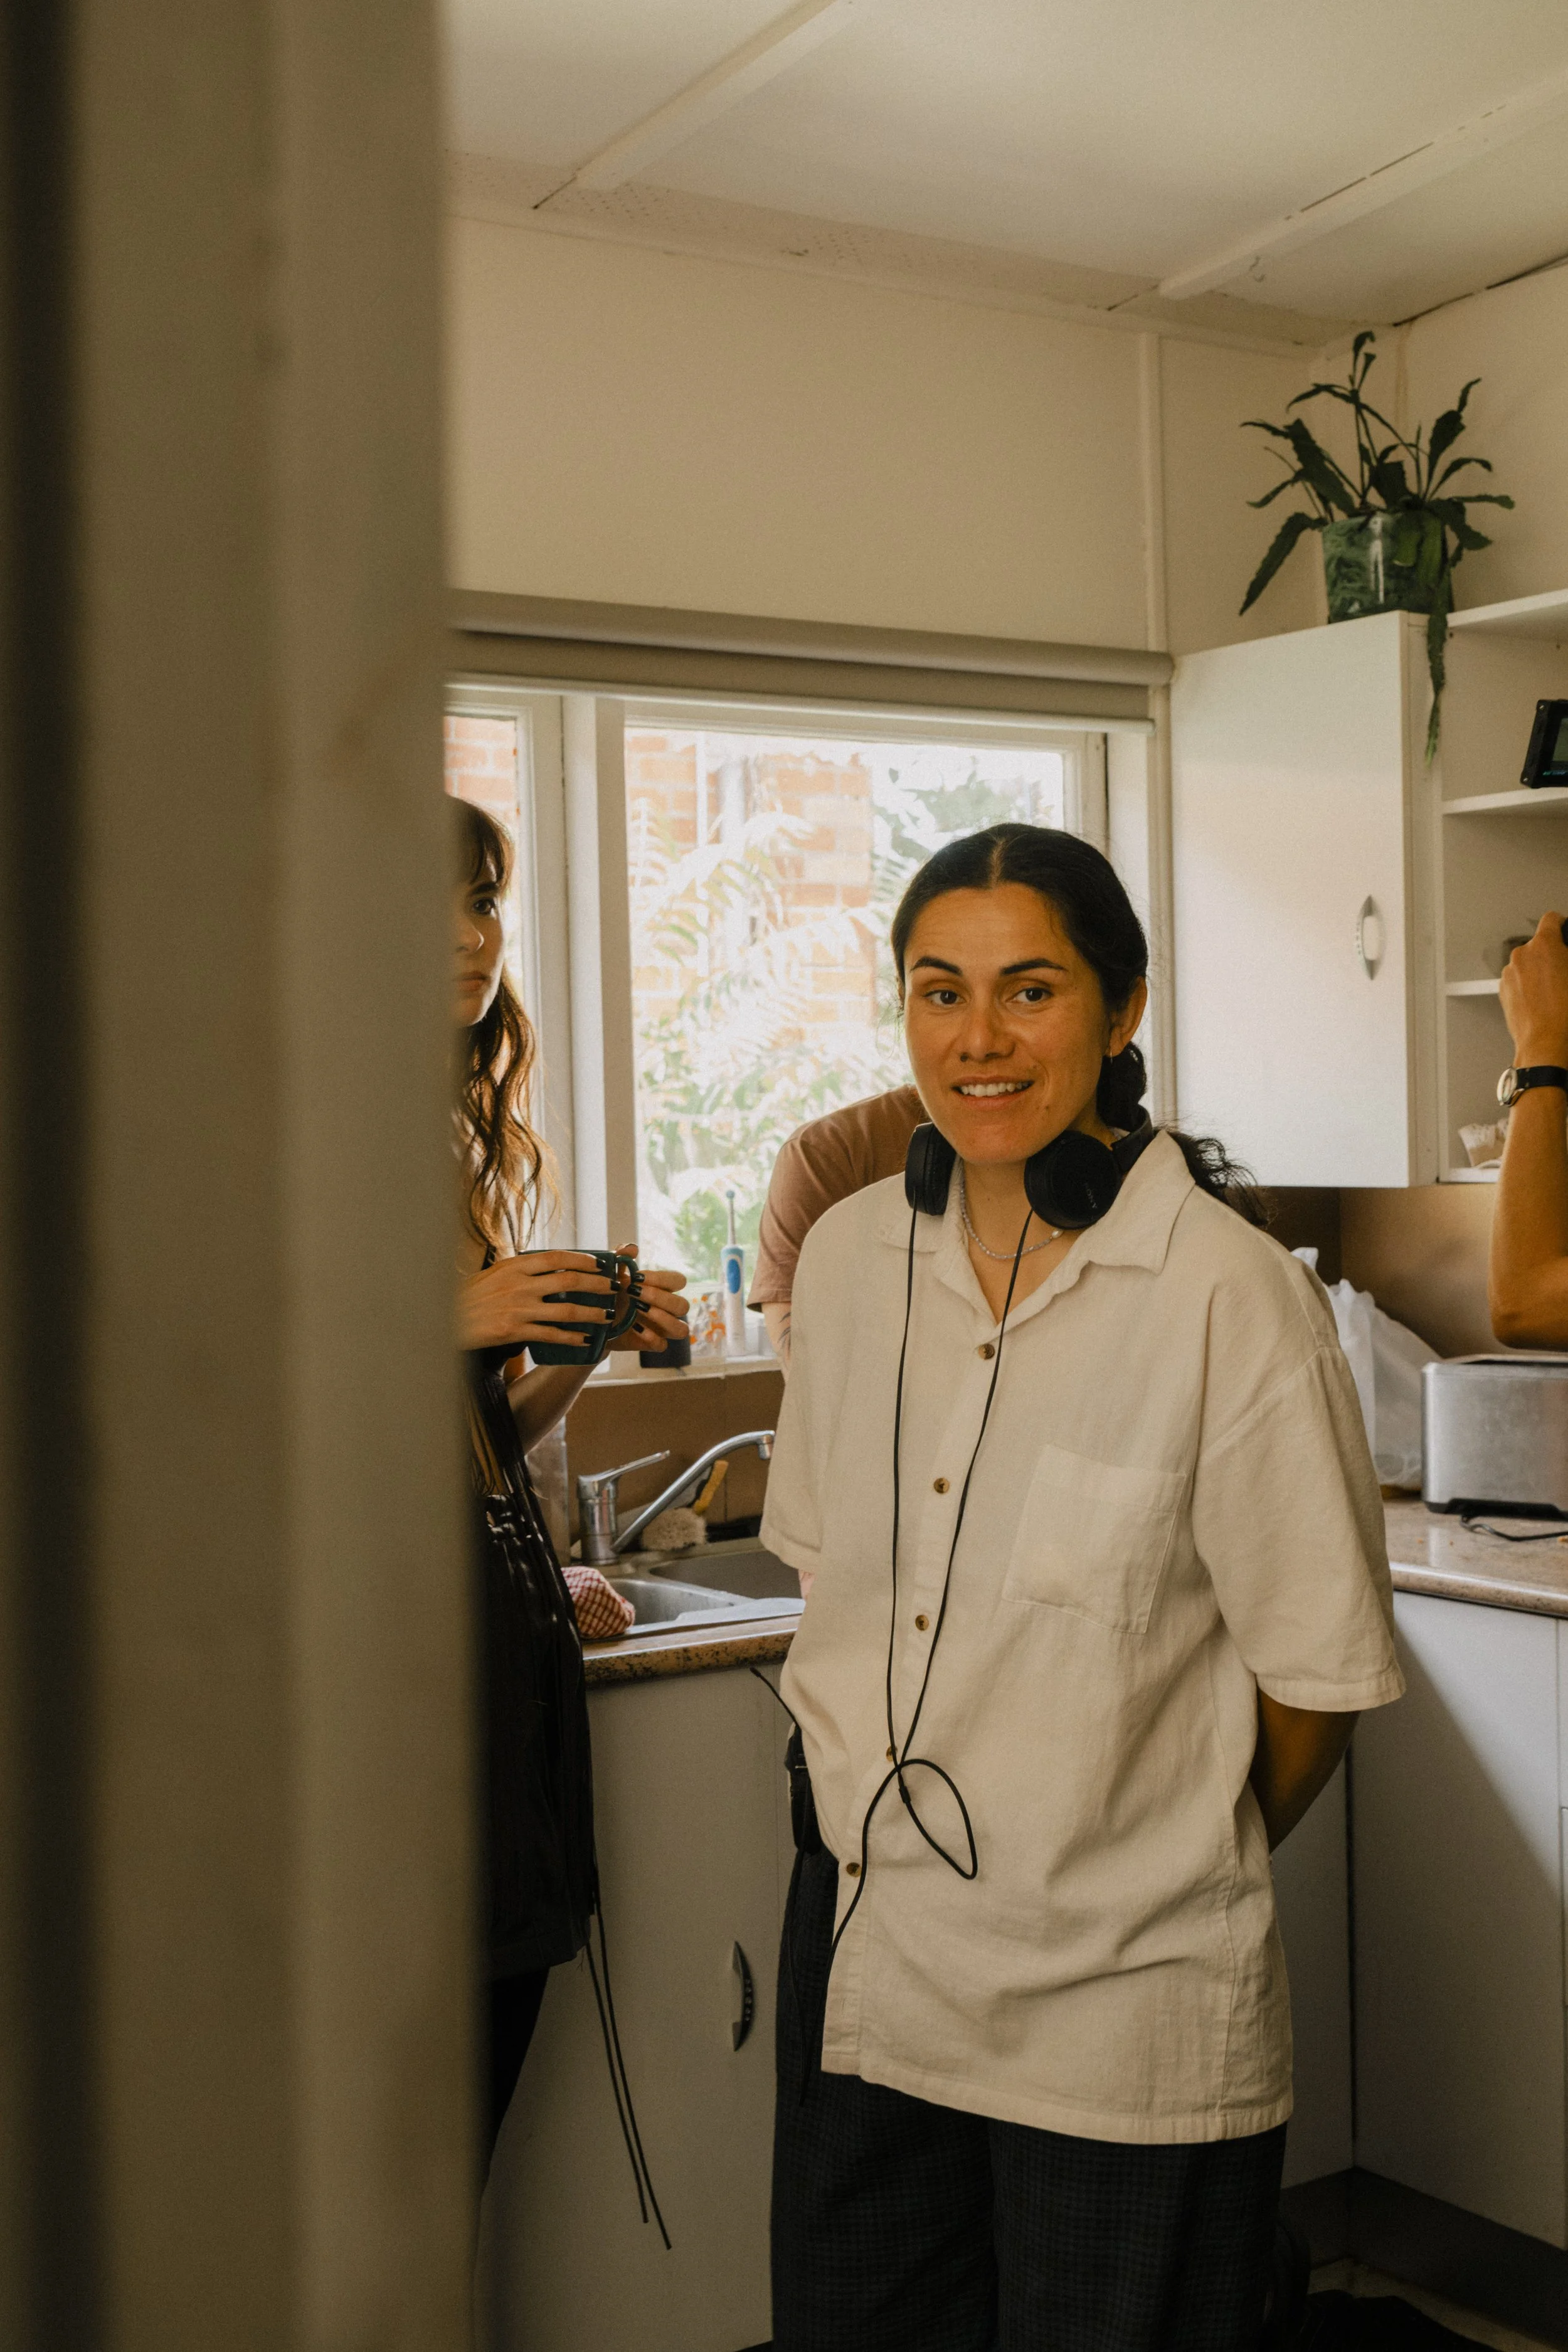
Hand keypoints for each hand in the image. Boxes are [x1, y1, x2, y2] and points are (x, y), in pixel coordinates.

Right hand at [457, 1250, 615, 1354]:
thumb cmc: (470, 1296)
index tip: (600, 1264)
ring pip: (566, 1309)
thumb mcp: (494, 1273)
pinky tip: (584, 1339)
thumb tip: (549, 1264)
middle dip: (597, 1284)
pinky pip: (551, 1334)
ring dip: (592, 1313)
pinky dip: (572, 1337)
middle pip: (569, 1280)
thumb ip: (521, 1269)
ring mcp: (518, 1308)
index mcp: (515, 1265)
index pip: (557, 1257)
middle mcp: (520, 1284)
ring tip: (607, 1316)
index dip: (583, 1259)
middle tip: (614, 1288)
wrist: (445, 1320)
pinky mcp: (515, 1330)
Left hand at [605, 1244, 689, 1351]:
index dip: (662, 1279)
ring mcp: (661, 1329)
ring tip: (639, 1310)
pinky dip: (651, 1337)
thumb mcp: (613, 1273)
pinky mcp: (651, 1344)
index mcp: (663, 1289)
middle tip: (634, 1293)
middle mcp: (667, 1309)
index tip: (637, 1277)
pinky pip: (662, 1345)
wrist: (595, 1319)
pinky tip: (635, 1328)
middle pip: (682, 1305)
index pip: (679, 1281)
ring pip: (681, 1329)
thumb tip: (632, 1248)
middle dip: (659, 1298)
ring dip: (662, 1318)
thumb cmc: (610, 1293)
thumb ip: (621, 1258)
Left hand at [1501, 913, 1567, 1065]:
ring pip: (1527, 963)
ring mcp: (1509, 973)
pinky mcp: (1503, 990)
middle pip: (1539, 944)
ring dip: (1538, 970)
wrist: (1545, 1043)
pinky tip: (1541, 1000)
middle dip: (1552, 954)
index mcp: (1544, 945)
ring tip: (1554, 991)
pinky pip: (1518, 979)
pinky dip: (1528, 984)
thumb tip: (1565, 957)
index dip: (1561, 924)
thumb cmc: (1565, 1014)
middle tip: (1565, 971)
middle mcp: (1522, 955)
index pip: (1551, 919)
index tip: (1564, 931)